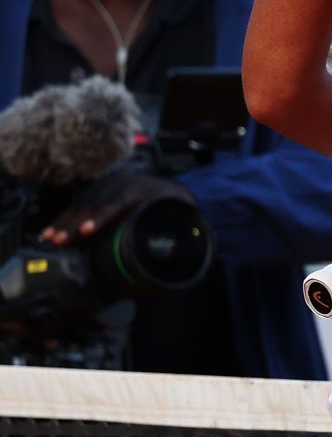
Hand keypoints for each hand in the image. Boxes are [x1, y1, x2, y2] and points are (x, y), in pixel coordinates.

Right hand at [38, 169, 192, 246]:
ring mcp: (107, 185)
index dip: (100, 216)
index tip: (87, 230)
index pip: (117, 201)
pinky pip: (77, 205)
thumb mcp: (175, 216)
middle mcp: (120, 183)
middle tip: (60, 240)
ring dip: (64, 223)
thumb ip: (169, 231)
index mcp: (141, 188)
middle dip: (74, 223)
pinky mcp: (97, 191)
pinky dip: (64, 219)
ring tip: (50, 239)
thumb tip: (165, 253)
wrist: (168, 190)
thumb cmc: (172, 209)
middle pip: (93, 203)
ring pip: (81, 203)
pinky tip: (50, 232)